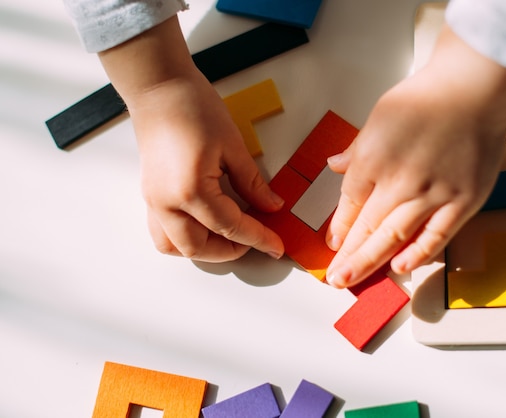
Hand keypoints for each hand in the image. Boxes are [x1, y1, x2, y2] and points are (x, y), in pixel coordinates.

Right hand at [132, 74, 284, 261]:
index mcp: (191, 191)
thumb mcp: (232, 145)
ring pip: (174, 247)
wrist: (158, 87)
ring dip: (202, 249)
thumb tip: (270, 206)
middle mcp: (166, 202)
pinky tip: (203, 226)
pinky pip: (162, 231)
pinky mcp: (150, 193)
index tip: (275, 245)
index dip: (257, 238)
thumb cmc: (192, 107)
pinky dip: (184, 237)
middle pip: (198, 248)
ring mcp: (153, 200)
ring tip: (227, 237)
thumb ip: (252, 183)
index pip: (230, 227)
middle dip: (229, 251)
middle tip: (254, 240)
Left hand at [325, 25, 505, 287]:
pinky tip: (401, 268)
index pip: (350, 203)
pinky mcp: (463, 201)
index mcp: (373, 160)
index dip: (340, 226)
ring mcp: (431, 194)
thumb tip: (335, 165)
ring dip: (371, 261)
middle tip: (335, 278)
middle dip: (348, 255)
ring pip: (394, 236)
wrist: (472, 87)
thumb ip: (358, 148)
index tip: (333, 244)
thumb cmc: (425, 97)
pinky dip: (418, 254)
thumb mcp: (379, 116)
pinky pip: (437, 235)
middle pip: (367, 226)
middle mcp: (398, 182)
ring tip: (353, 280)